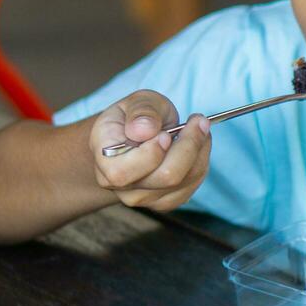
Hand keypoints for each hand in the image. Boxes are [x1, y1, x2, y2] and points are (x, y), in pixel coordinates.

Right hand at [90, 90, 210, 211]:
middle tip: (198, 121)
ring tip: (199, 127)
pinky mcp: (163, 202)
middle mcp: (119, 186)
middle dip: (189, 146)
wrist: (135, 136)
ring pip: (183, 182)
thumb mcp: (136, 102)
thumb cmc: (134, 118)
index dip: (152, 153)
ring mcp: (142, 198)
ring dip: (199, 152)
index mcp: (104, 159)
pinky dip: (201, 163)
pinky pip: (191, 187)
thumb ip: (140, 112)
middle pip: (166, 177)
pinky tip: (198, 146)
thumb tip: (145, 130)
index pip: (123, 172)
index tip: (167, 132)